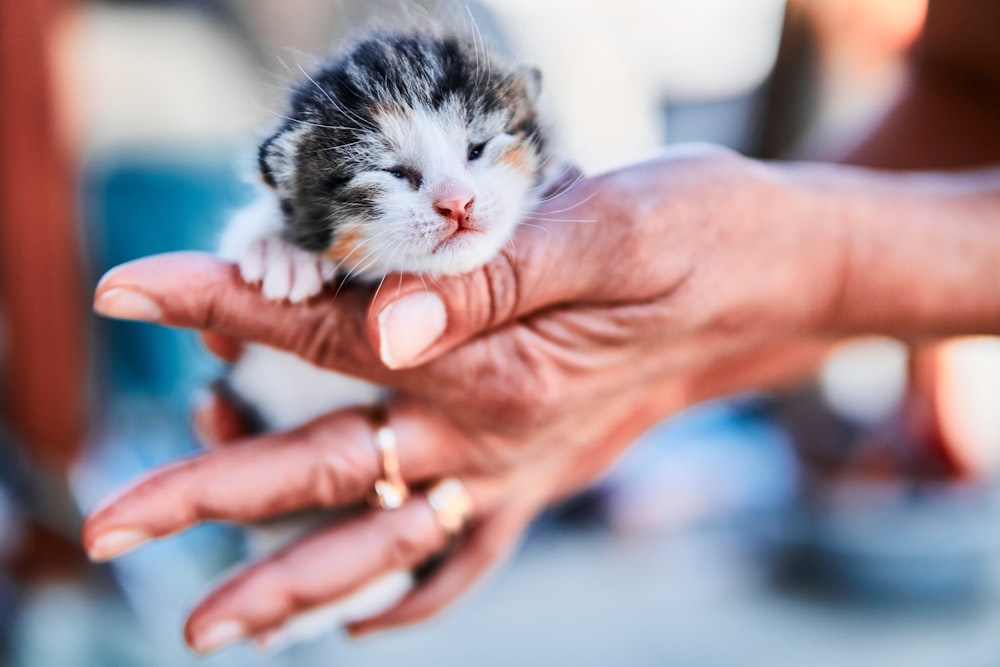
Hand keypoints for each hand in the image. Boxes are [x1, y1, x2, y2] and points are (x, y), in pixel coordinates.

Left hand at [83, 146, 838, 651]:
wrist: (779, 283)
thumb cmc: (698, 233)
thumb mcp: (604, 225)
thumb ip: (485, 279)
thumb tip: (378, 324)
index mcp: (497, 362)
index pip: (326, 331)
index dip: (223, 302)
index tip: (130, 288)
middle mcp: (495, 435)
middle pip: (326, 472)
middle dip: (208, 492)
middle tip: (108, 525)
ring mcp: (518, 471)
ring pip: (383, 545)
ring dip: (287, 582)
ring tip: (205, 625)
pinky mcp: (543, 479)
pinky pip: (462, 565)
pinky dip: (401, 598)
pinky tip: (349, 619)